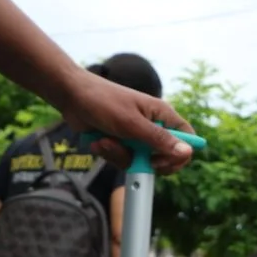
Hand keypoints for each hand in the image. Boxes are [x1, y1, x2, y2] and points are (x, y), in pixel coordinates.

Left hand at [58, 69, 194, 174]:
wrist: (69, 96)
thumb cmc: (101, 100)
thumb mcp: (131, 122)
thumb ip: (159, 139)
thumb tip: (187, 152)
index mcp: (162, 115)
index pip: (187, 139)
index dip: (179, 154)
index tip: (160, 160)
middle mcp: (153, 126)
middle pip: (164, 156)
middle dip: (144, 160)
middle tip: (132, 156)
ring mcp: (137, 136)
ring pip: (140, 160)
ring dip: (120, 155)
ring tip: (105, 141)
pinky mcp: (121, 142)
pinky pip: (123, 159)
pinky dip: (110, 154)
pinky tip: (98, 141)